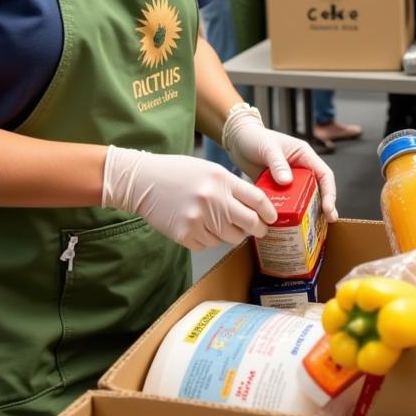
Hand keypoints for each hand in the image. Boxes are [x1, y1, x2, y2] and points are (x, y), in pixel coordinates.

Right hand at [102, 146, 277, 249]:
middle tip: (259, 230)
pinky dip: (209, 239)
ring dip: (231, 235)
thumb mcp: (210, 170)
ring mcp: (198, 219)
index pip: (258, 200)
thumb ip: (232, 187)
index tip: (272, 218)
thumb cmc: (178, 173)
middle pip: (250, 223)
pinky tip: (199, 226)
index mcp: (221, 179)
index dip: (269, 212)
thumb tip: (256, 208)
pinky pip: (209, 245)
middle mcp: (212, 199)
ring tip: (221, 224)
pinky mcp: (184, 235)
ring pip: (230, 239)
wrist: (143, 181)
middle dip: (258, 229)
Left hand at [222, 106, 337, 219]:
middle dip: (321, 207)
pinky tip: (285, 224)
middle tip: (323, 223)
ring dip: (305, 212)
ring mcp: (289, 179)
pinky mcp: (277, 188)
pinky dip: (287, 212)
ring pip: (302, 198)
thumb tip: (287, 182)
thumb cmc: (254, 137)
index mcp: (305, 156)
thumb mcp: (268, 148)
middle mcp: (300, 168)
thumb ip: (278, 164)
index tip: (328, 209)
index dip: (329, 192)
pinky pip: (286, 201)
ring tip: (308, 228)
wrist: (237, 140)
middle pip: (317, 189)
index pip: (324, 175)